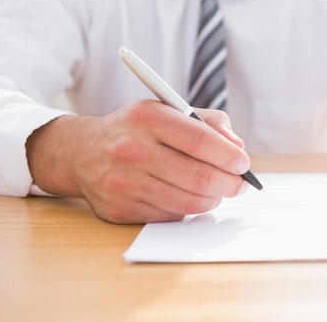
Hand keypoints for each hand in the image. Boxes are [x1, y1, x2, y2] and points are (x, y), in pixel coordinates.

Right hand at [26, 100, 249, 222]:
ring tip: (219, 192)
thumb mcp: (168, 110)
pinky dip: (188, 209)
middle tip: (241, 185)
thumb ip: (207, 122)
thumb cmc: (136, 129)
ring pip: (187, 202)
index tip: (244, 164)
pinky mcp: (118, 209)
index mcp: (147, 117)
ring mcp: (122, 182)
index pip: (201, 140)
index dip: (230, 156)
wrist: (82, 151)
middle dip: (230, 184)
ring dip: (213, 200)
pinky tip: (191, 198)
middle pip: (198, 176)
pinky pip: (170, 216)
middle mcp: (132, 149)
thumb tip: (237, 147)